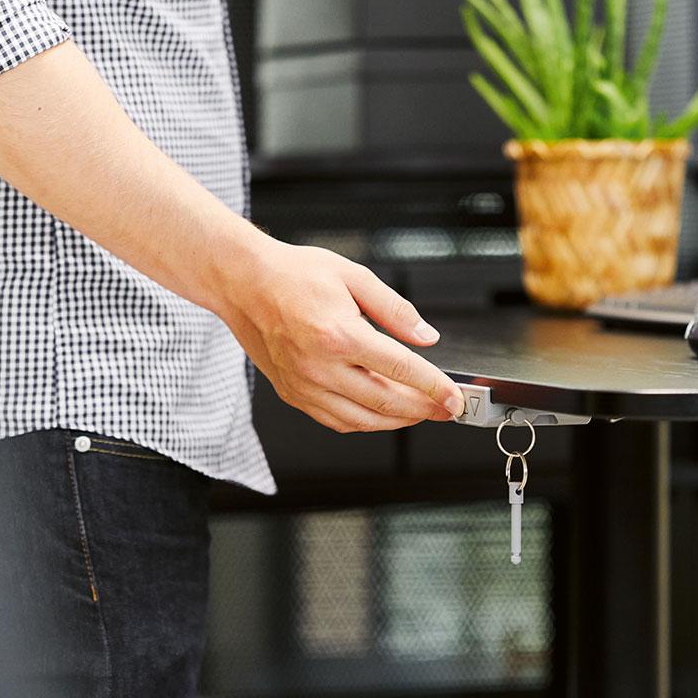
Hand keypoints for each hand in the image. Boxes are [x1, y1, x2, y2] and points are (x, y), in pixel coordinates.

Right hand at [222, 236, 465, 431]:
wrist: (243, 282)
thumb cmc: (293, 274)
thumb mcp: (353, 276)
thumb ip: (394, 309)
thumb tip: (425, 336)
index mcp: (339, 334)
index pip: (401, 369)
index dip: (435, 387)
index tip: (454, 397)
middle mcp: (320, 366)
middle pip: (385, 401)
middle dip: (424, 409)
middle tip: (445, 408)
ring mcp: (304, 385)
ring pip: (361, 420)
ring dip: (396, 422)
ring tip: (419, 412)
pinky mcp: (292, 394)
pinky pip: (335, 421)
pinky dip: (364, 423)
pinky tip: (381, 414)